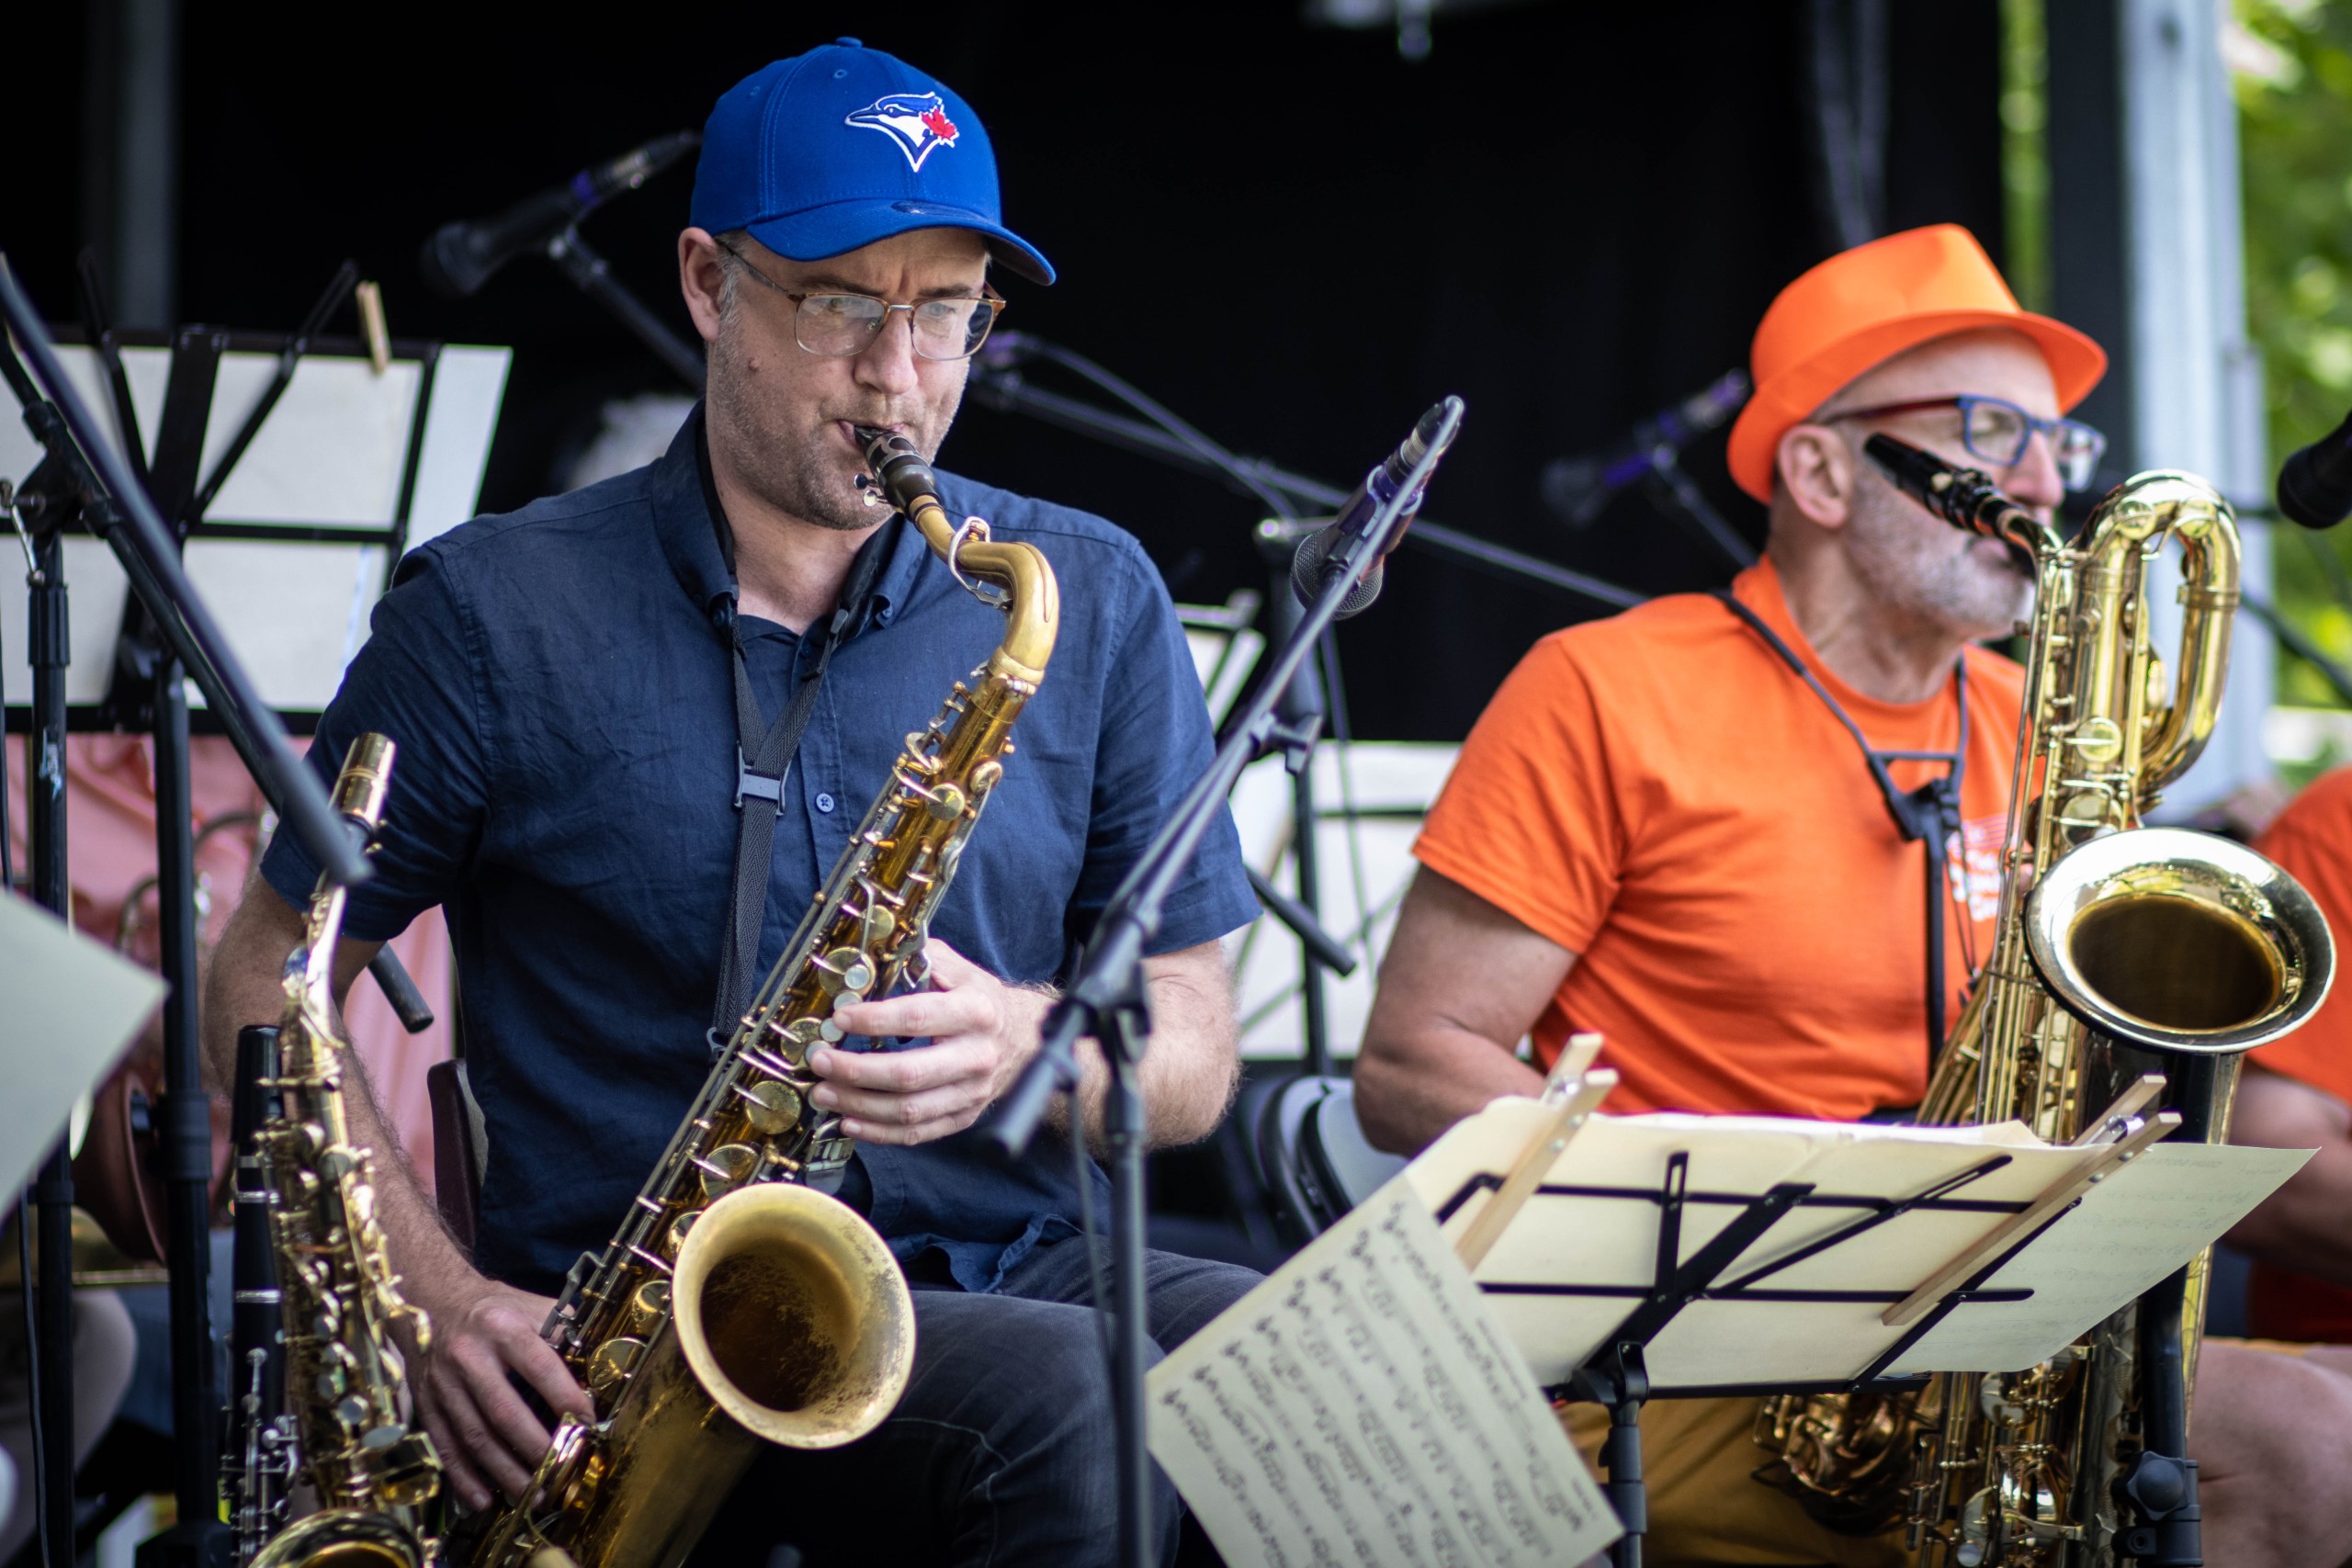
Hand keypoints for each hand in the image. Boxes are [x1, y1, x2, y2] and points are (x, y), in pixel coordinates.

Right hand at [412, 1276, 595, 1509]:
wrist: (432, 1303)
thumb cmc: (495, 1310)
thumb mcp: (531, 1306)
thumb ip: (564, 1331)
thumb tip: (602, 1364)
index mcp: (503, 1327)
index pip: (541, 1368)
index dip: (566, 1398)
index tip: (588, 1425)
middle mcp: (468, 1356)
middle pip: (505, 1412)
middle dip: (536, 1448)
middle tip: (560, 1474)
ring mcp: (442, 1383)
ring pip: (475, 1437)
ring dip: (505, 1472)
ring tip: (533, 1495)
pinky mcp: (426, 1403)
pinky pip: (445, 1446)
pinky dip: (464, 1477)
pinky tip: (483, 1500)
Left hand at [815, 939, 1049, 1145]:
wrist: (1024, 1037)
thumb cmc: (979, 1000)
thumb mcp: (959, 970)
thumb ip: (919, 960)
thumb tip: (869, 960)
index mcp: (975, 1012)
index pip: (917, 1018)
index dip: (873, 1020)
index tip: (839, 1018)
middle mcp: (977, 1056)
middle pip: (908, 1074)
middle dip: (856, 1071)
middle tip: (820, 1061)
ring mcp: (972, 1092)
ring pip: (908, 1110)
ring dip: (858, 1105)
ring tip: (824, 1093)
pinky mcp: (964, 1117)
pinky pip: (917, 1133)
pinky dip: (878, 1132)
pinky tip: (849, 1121)